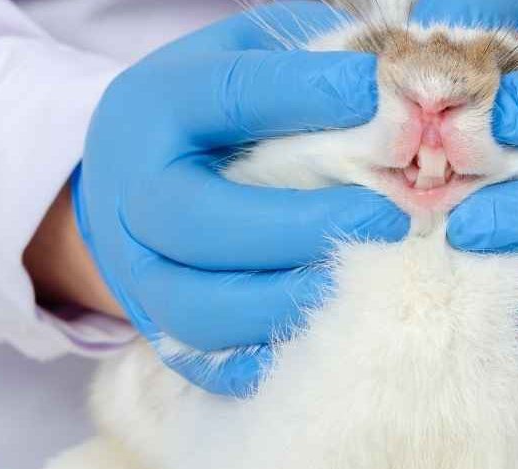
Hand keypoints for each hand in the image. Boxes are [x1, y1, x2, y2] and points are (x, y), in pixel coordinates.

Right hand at [74, 2, 407, 395]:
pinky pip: (212, 361)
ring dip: (297, 297)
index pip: (231, 97)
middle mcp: (132, 196)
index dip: (312, 95)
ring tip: (371, 278)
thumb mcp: (233, 58)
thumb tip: (387, 67)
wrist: (125, 182)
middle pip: (204, 223)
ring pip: (205, 307)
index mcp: (151, 110)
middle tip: (392, 218)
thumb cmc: (202, 115)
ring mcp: (139, 273)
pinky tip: (330, 327)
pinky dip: (273, 353)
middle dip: (307, 225)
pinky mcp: (160, 329)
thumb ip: (297, 56)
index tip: (385, 96)